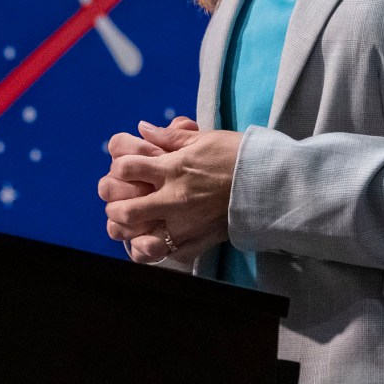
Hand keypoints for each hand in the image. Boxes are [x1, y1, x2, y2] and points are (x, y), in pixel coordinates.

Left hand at [98, 117, 238, 263]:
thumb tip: (142, 128)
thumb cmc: (237, 156)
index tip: (124, 170)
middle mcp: (175, 199)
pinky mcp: (198, 243)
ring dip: (130, 233)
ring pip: (141, 239)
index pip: (127, 168)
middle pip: (126, 210)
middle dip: (115, 207)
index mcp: (174, 169)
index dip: (118, 168)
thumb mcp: (203, 139)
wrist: (268, 183)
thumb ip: (169, 136)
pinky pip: (166, 255)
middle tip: (118, 204)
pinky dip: (156, 251)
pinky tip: (154, 241)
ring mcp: (185, 225)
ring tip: (131, 226)